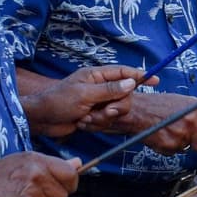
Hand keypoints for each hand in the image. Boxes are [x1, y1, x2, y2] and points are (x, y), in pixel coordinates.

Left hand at [24, 65, 146, 138]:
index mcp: (95, 75)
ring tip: (86, 118)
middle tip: (106, 112)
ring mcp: (95, 101)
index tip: (155, 80)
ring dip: (102, 117)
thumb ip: (110, 89)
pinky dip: (96, 123)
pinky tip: (83, 123)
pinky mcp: (92, 114)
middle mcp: (97, 87)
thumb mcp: (85, 94)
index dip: (140, 75)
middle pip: (122, 95)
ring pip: (114, 110)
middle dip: (115, 107)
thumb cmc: (58, 101)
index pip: (123, 72)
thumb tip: (131, 82)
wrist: (41, 119)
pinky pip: (105, 120)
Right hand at [105, 88, 196, 155]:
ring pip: (190, 148)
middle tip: (192, 134)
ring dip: (184, 142)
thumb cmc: (162, 104)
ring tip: (173, 128)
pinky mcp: (169, 147)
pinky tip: (165, 134)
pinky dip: (172, 145)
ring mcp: (180, 137)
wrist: (136, 111)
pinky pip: (177, 151)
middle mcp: (192, 123)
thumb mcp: (187, 102)